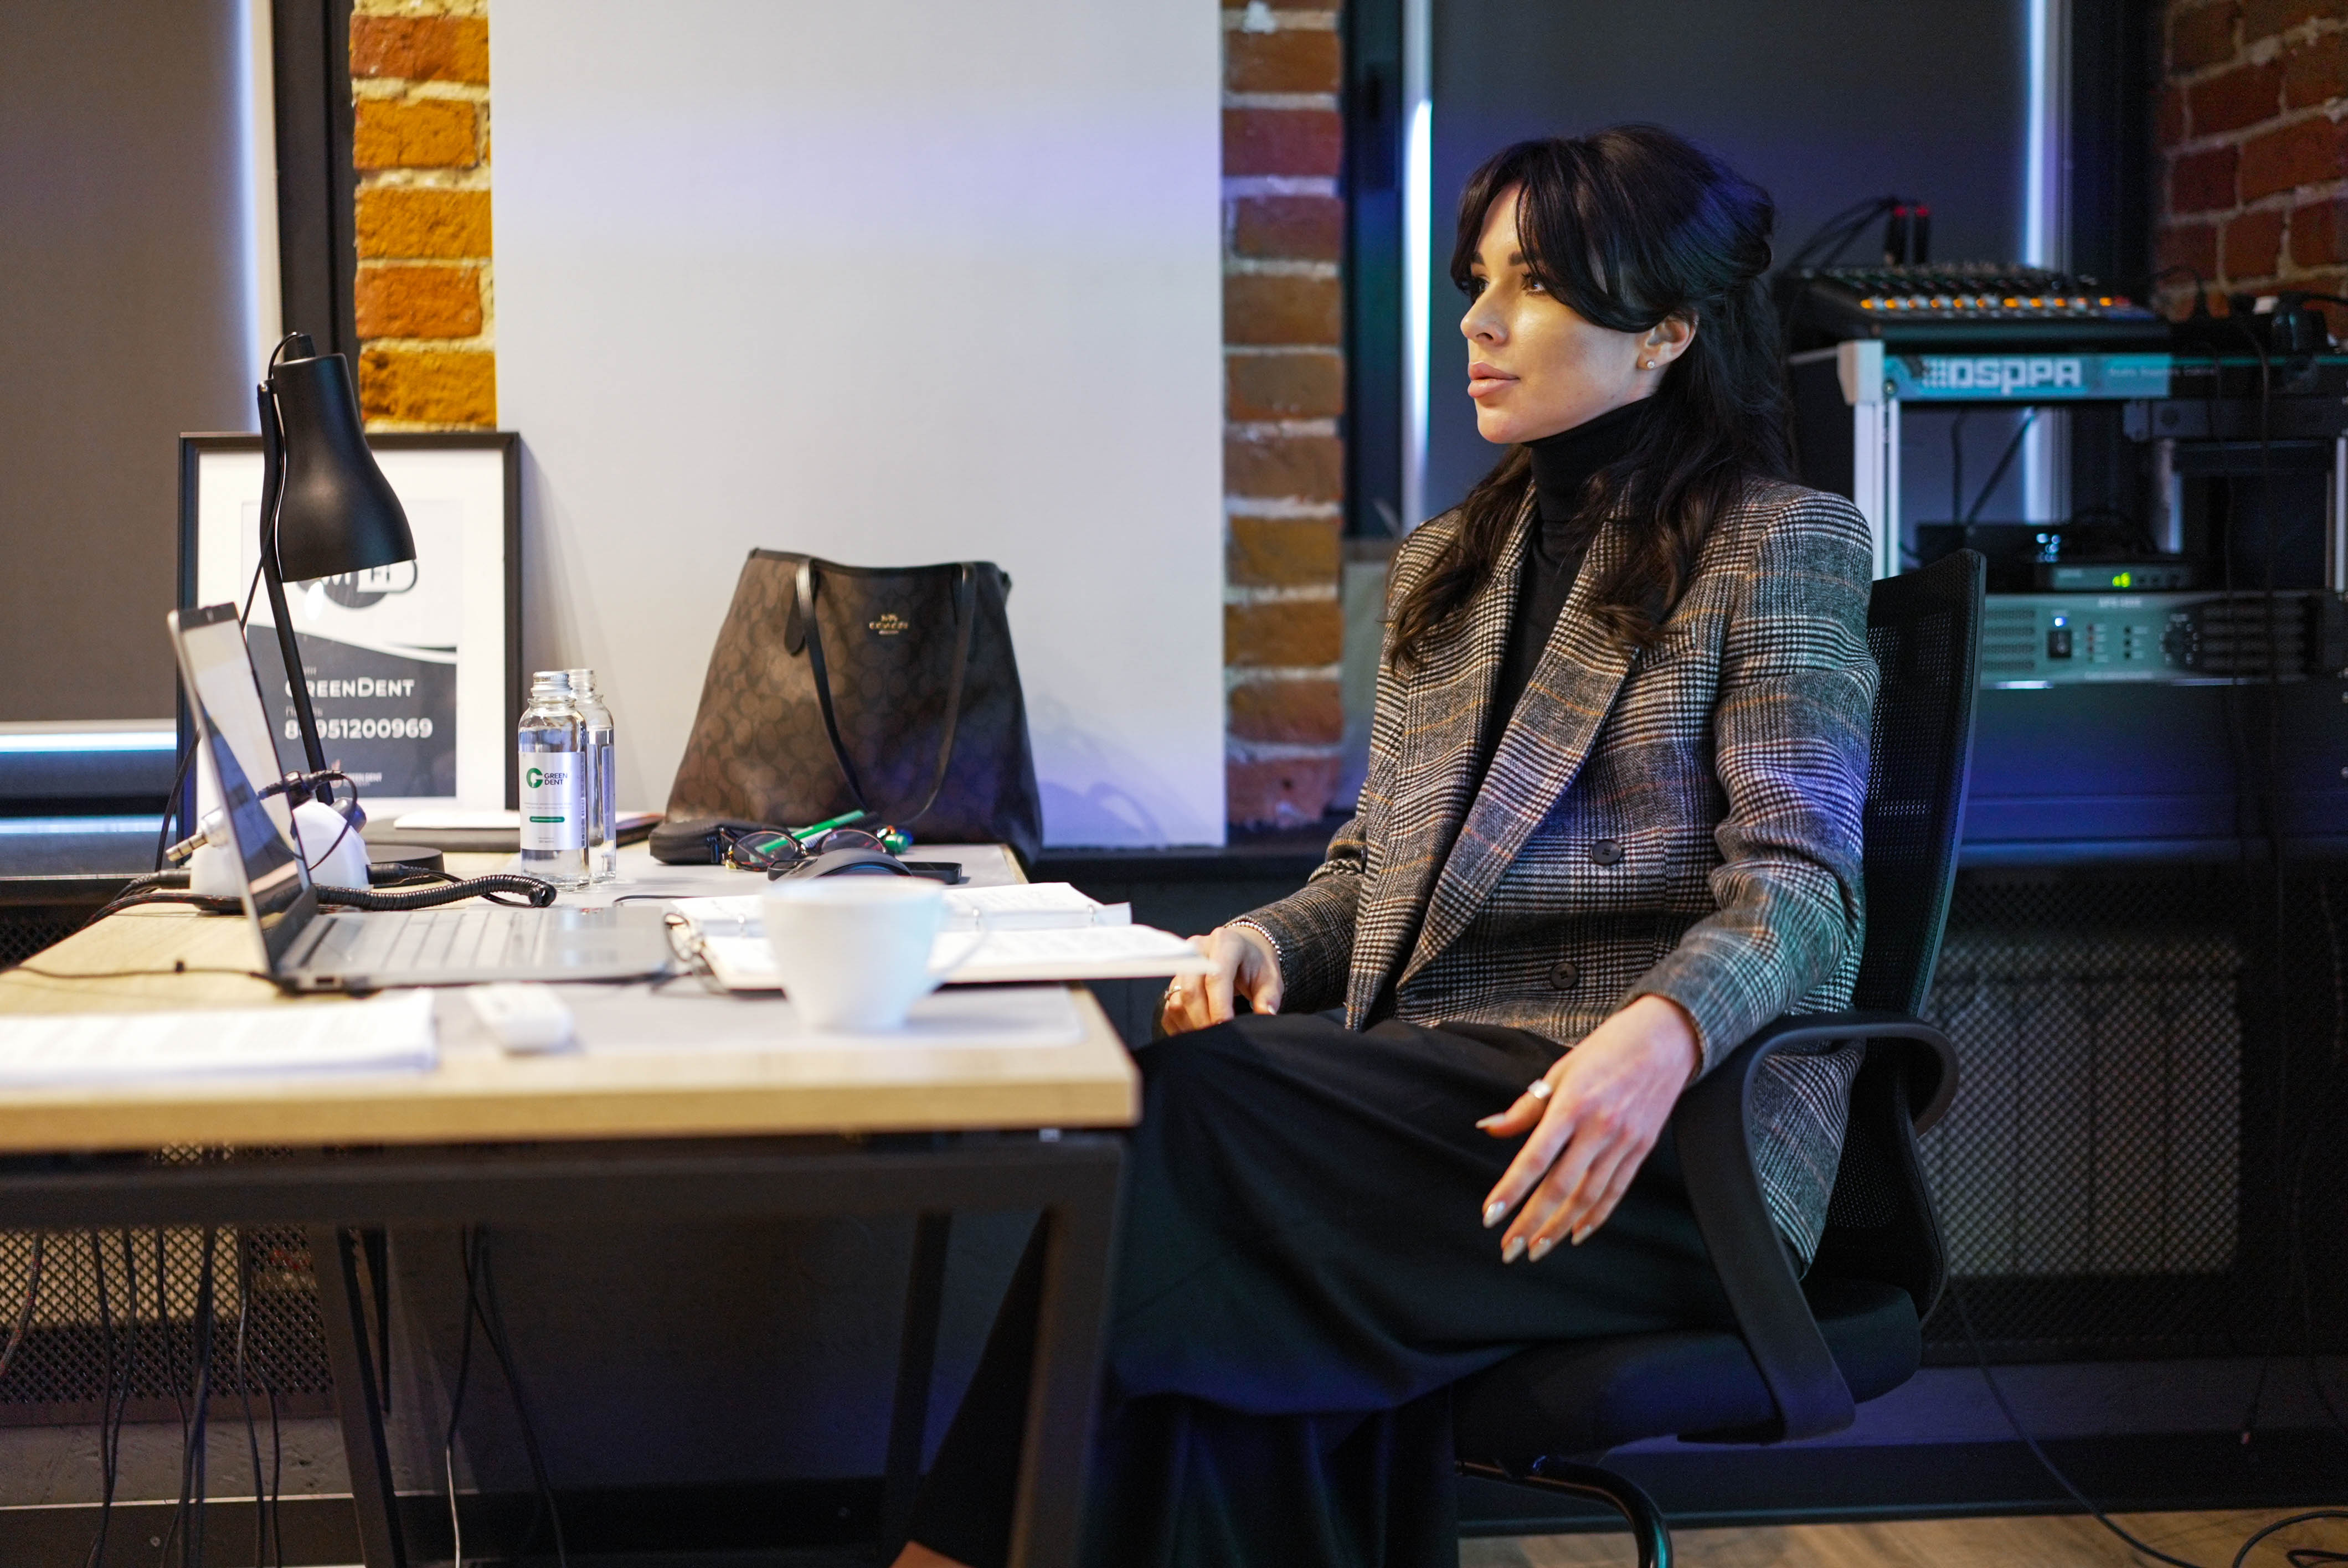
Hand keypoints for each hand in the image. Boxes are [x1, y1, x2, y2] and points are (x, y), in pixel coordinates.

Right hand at [1159, 925, 1281, 1033]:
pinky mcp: (1174, 980)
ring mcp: (1182, 965)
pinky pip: (1169, 1007)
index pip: (1216, 976)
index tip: (1227, 1027)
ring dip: (1191, 1025)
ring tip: (1209, 1039)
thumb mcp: (1270, 977)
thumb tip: (1265, 1015)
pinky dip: (1180, 1025)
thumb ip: (1268, 997)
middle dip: (1203, 1020)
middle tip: (1218, 1039)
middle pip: (1191, 990)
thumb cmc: (1255, 965)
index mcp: (1225, 943)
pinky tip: (1197, 1034)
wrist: (1241, 950)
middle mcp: (1198, 950)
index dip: (1219, 1006)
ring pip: (1177, 1000)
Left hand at [1476, 994, 1700, 1260]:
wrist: (1666, 1040)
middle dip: (1532, 1223)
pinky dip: (1595, 1217)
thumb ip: (1525, 1107)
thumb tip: (1489, 1128)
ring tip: (1536, 1249)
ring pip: (1588, 1197)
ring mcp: (1624, 1142)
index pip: (1535, 1158)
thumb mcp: (1559, 1070)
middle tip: (1508, 1249)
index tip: (1490, 1215)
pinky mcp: (1642, 1150)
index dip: (1511, 1190)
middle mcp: (1599, 1128)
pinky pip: (1615, 1192)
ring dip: (1559, 1228)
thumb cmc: (1607, 1050)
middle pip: (1560, 1187)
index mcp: (1572, 1105)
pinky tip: (1575, 1234)